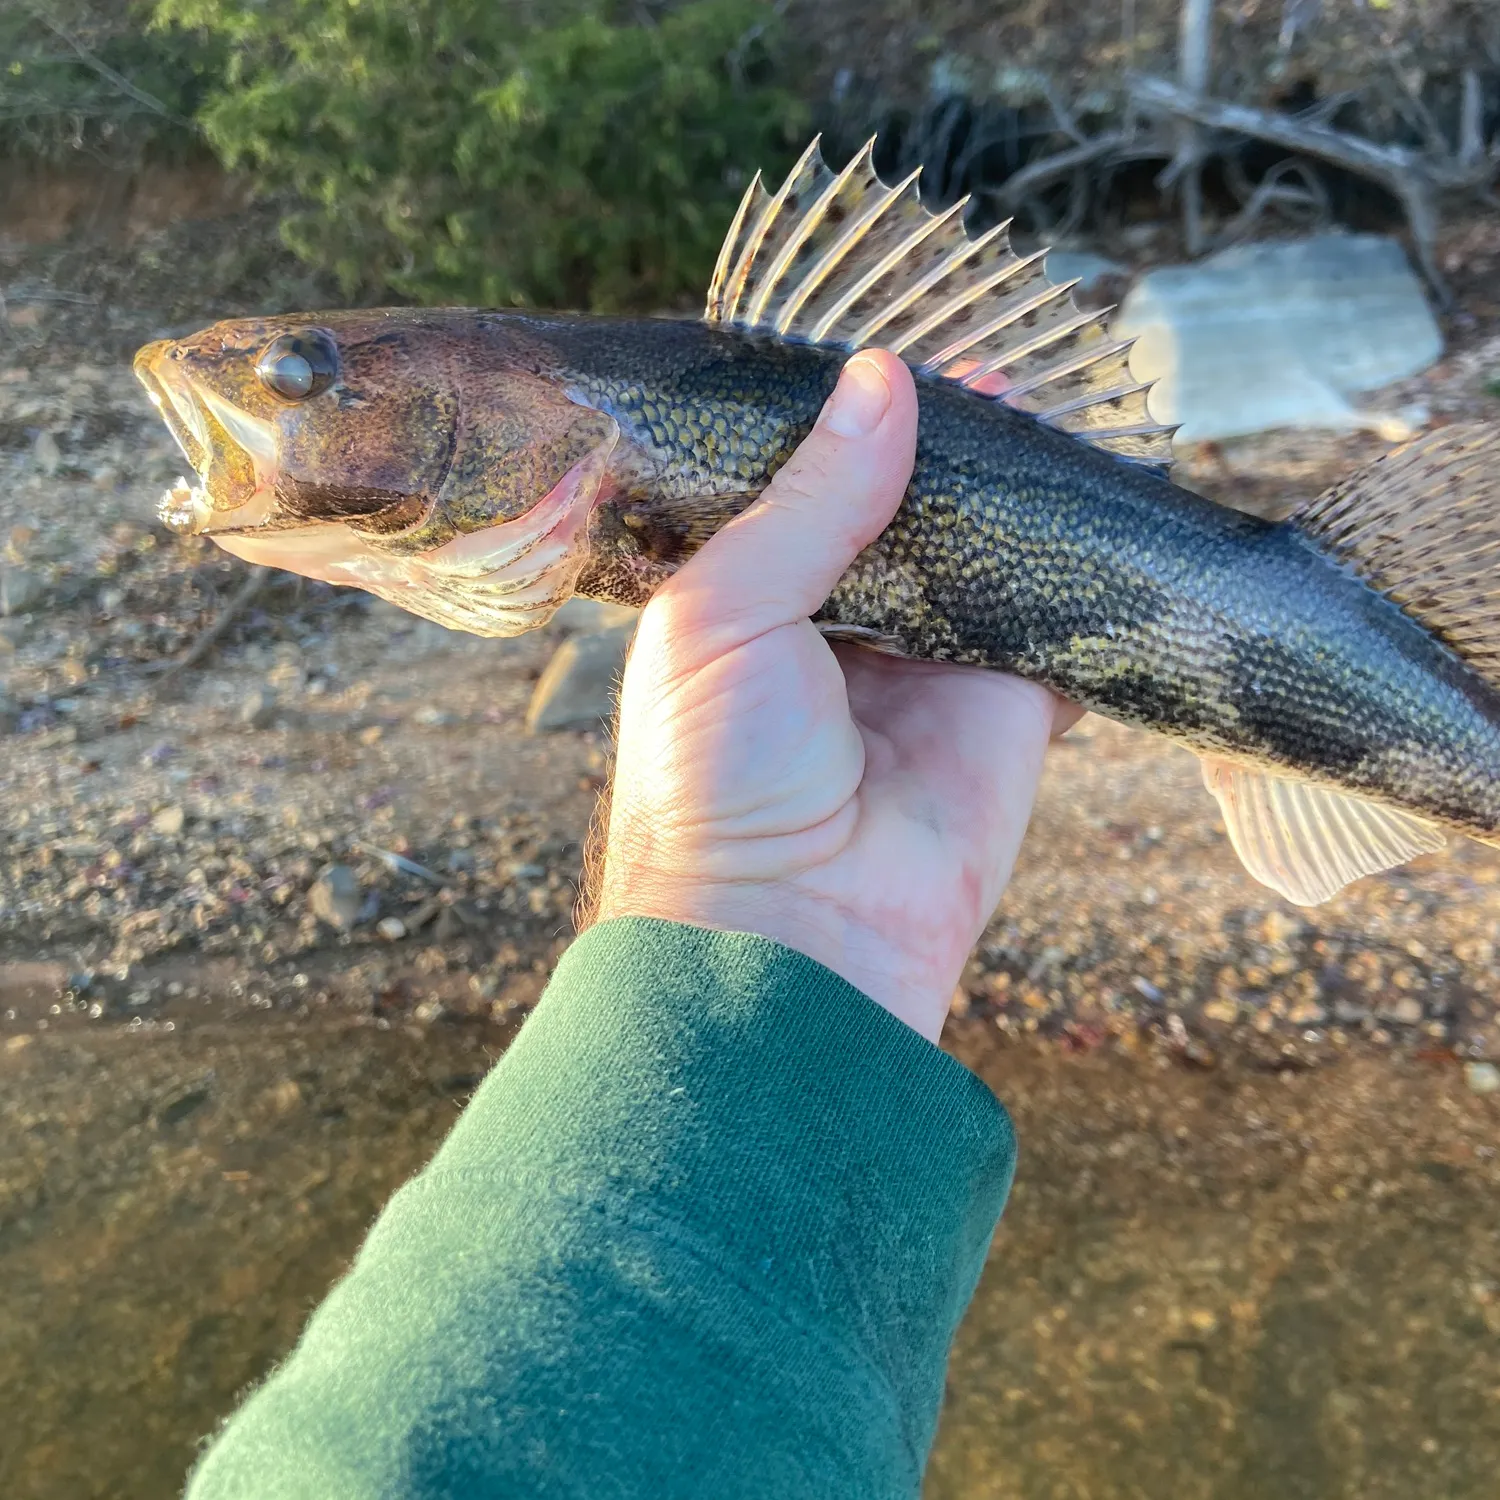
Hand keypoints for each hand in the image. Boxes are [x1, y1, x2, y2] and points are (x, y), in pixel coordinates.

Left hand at [592, 351, 1073, 1042]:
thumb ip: (810, 500)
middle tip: (1002, 367)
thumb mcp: (726, 614)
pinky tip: (1104, 506)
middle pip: (912, 516)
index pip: (813, 492)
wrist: (791, 932)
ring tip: (1058, 411)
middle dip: (952, 452)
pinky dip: (1084, 578)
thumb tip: (883, 381)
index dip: (855, 426)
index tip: (902, 355)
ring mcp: (934, 670)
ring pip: (991, 559)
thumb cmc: (718, 778)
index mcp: (756, 604)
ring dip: (1022, 499)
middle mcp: (846, 630)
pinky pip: (1060, 629)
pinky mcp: (1013, 712)